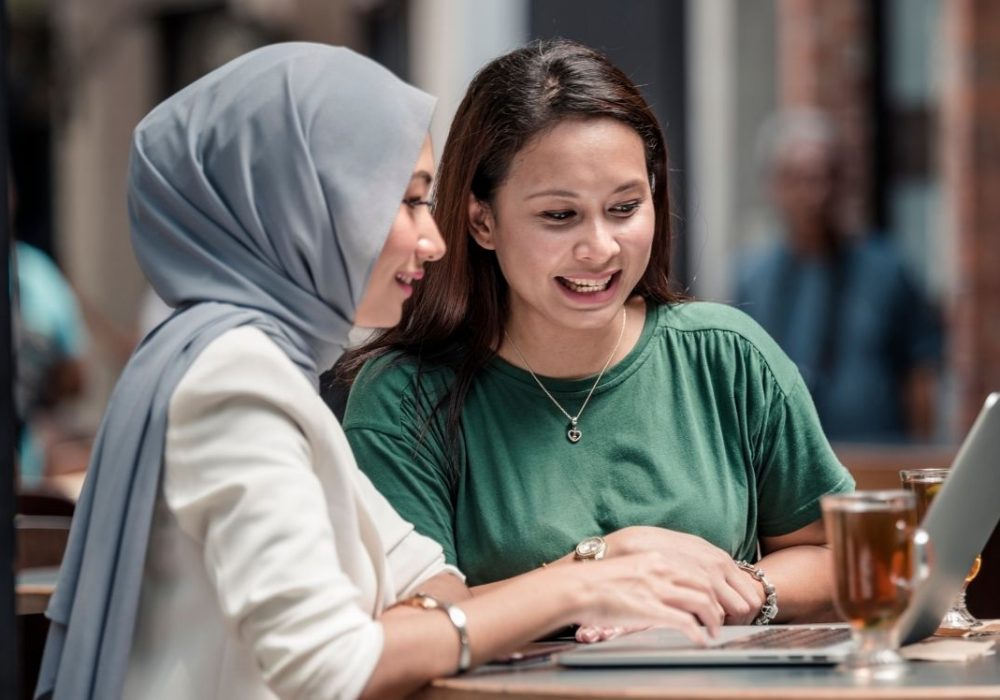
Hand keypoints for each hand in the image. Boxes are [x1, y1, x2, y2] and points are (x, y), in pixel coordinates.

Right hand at [563, 551, 723, 644]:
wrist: (577, 587)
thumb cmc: (595, 582)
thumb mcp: (628, 569)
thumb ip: (647, 575)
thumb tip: (657, 588)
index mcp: (656, 559)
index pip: (696, 570)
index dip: (710, 588)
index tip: (712, 601)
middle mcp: (661, 571)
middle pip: (705, 585)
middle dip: (717, 605)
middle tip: (718, 621)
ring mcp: (657, 590)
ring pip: (702, 602)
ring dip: (713, 620)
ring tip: (712, 633)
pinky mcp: (650, 609)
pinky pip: (685, 622)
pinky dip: (697, 633)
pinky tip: (699, 642)